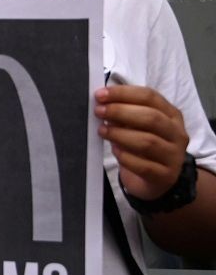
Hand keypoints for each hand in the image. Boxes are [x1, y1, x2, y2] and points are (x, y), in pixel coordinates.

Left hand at [95, 86, 188, 200]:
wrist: (159, 181)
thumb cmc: (144, 147)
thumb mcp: (137, 126)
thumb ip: (124, 114)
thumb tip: (104, 103)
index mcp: (171, 115)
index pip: (150, 97)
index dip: (123, 93)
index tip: (100, 95)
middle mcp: (177, 134)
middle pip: (151, 118)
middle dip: (121, 112)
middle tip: (99, 111)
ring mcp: (174, 156)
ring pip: (148, 142)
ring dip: (120, 134)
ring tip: (102, 131)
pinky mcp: (165, 176)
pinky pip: (144, 166)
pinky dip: (126, 156)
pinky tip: (115, 150)